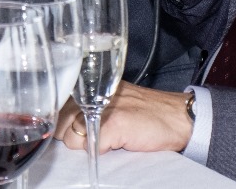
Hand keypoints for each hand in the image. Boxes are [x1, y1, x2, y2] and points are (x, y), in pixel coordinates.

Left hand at [54, 82, 192, 153]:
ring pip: (71, 138)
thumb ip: (87, 105)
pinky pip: (91, 147)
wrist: (179, 117)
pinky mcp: (113, 124)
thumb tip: (63, 124)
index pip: (57, 106)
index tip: (72, 129)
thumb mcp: (113, 100)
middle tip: (98, 134)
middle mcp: (93, 92)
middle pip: (60, 124)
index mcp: (92, 85)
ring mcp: (102, 108)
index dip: (62, 123)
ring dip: (86, 144)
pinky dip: (102, 150)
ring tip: (109, 138)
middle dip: (73, 135)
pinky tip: (118, 142)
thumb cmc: (147, 112)